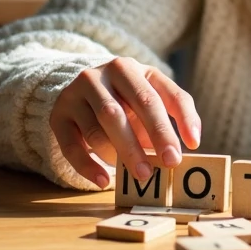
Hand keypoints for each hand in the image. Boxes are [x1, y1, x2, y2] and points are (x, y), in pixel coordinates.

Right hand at [50, 57, 200, 189]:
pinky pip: (71, 146)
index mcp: (129, 68)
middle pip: (122, 112)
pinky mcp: (58, 115)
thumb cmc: (127, 95)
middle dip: (147, 140)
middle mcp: (99, 76)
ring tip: (141, 175)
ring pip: (97, 130)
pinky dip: (88, 167)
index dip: (177, 119)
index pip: (156, 95)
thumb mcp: (151, 91)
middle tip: (167, 165)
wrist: (81, 86)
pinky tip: (104, 181)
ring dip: (121, 155)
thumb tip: (190, 143)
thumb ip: (173, 112)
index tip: (192, 145)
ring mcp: (74, 94)